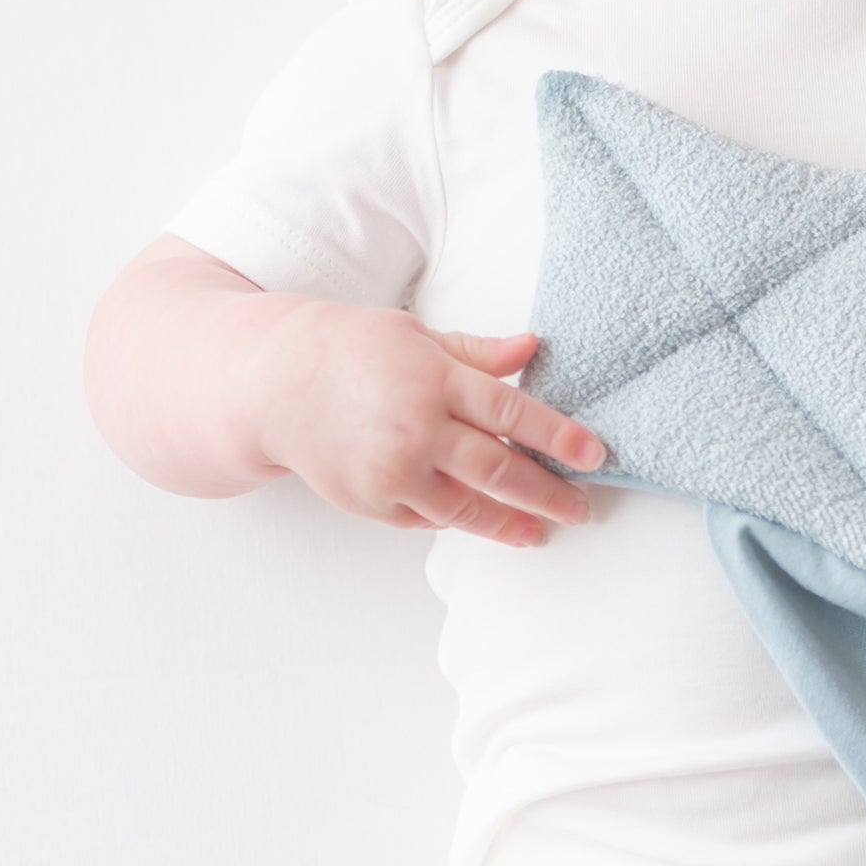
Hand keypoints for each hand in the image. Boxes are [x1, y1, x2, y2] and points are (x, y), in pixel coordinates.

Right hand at [247, 307, 605, 544]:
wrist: (272, 383)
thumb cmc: (350, 350)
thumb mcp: (415, 336)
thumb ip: (476, 352)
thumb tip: (532, 348)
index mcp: (433, 378)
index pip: (512, 414)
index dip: (559, 438)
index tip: (594, 457)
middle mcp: (416, 428)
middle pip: (499, 470)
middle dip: (548, 493)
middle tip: (582, 508)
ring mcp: (392, 471)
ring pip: (467, 508)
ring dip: (510, 522)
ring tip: (541, 529)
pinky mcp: (372, 501)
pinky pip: (429, 519)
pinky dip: (458, 519)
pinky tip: (484, 520)